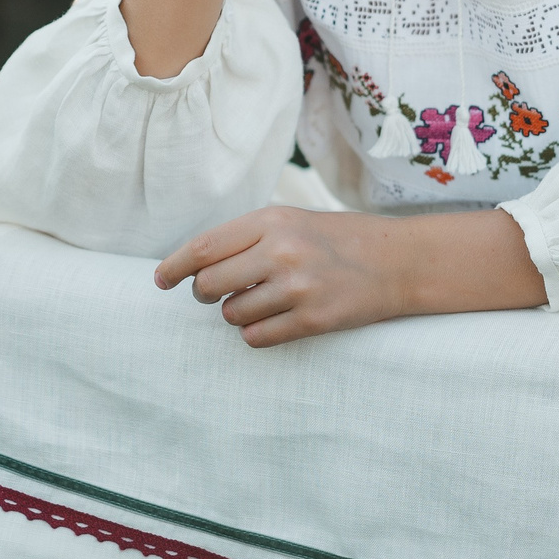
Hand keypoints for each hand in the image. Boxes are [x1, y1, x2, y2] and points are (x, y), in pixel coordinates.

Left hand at [155, 207, 405, 347]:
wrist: (397, 261)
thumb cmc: (336, 239)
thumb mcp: (291, 221)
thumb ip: (245, 238)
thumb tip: (192, 266)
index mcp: (272, 221)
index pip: (204, 247)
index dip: (176, 267)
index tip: (161, 280)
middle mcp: (282, 251)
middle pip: (210, 284)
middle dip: (206, 294)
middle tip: (217, 294)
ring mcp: (298, 287)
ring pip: (232, 313)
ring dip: (235, 313)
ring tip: (260, 302)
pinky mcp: (313, 319)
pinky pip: (256, 337)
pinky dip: (254, 333)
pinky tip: (270, 321)